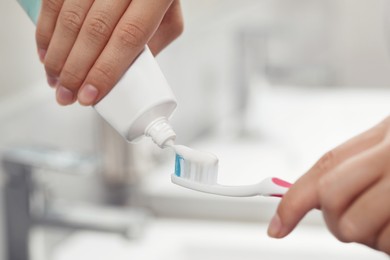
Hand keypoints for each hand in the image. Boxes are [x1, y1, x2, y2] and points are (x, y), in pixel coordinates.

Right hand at [36, 0, 182, 105]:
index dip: (106, 70)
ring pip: (70, 17)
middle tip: (68, 95)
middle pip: (95, 30)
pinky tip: (46, 54)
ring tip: (56, 81)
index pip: (129, 37)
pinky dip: (46, 32)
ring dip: (58, 55)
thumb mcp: (169, 19)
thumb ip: (153, 46)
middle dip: (76, 70)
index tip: (90, 95)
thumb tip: (125, 77)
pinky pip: (53, 3)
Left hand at [268, 116, 389, 253]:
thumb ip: (351, 168)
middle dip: (336, 219)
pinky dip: (388, 244)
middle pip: (330, 199)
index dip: (293, 201)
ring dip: (369, 235)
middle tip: (362, 219)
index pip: (324, 168)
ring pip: (352, 228)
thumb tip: (310, 198)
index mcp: (384, 136)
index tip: (276, 226)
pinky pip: (385, 244)